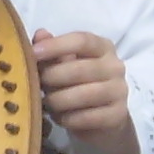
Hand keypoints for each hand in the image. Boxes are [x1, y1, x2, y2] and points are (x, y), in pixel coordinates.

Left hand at [32, 30, 138, 153]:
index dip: (56, 46)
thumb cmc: (78, 84)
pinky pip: (86, 117)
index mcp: (102, 47)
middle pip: (80, 69)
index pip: (82, 40)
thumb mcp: (65, 64)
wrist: (103, 118)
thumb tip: (40, 35)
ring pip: (83, 95)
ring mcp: (119, 91)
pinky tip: (58, 117)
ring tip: (45, 102)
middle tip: (36, 84)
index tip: (34, 53)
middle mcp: (115, 66)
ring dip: (57, 100)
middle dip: (52, 77)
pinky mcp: (117, 115)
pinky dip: (66, 118)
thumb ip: (52, 49)